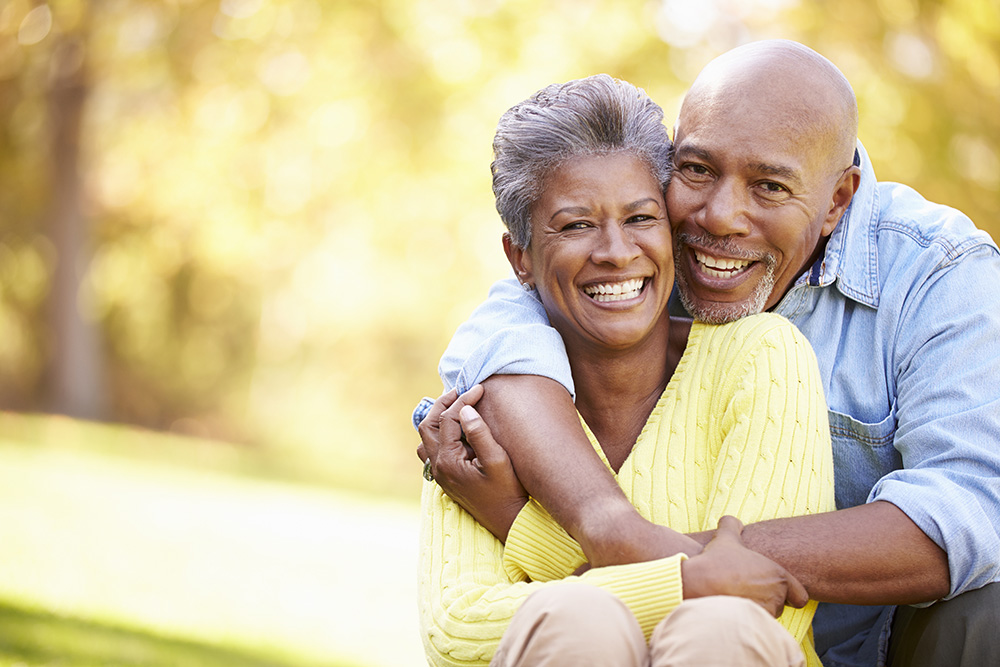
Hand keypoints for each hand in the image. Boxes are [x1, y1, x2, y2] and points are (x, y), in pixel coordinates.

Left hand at [417, 385, 527, 541]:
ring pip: (426, 437)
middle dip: (443, 404)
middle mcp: (437, 467)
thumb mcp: (497, 461)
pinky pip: (431, 449)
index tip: (480, 389)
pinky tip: (455, 429)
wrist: (508, 520)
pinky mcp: (445, 476)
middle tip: (462, 391)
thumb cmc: (507, 491)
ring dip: (437, 418)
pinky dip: (438, 433)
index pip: (449, 419)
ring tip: (456, 406)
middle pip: (428, 424)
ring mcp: (438, 473)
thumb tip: (465, 410)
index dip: (463, 400)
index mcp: (448, 461)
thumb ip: (479, 433)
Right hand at [681, 516, 807, 616]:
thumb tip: (731, 520)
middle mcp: (777, 596)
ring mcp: (766, 613)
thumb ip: (731, 526)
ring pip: (767, 617)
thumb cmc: (715, 562)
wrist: (697, 584)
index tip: (773, 592)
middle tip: (746, 592)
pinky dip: (746, 622)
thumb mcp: (724, 538)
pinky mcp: (753, 626)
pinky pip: (755, 627)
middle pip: (780, 607)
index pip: (800, 596)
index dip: (790, 595)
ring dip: (756, 611)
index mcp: (779, 576)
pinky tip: (731, 612)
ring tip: (736, 601)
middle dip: (766, 601)